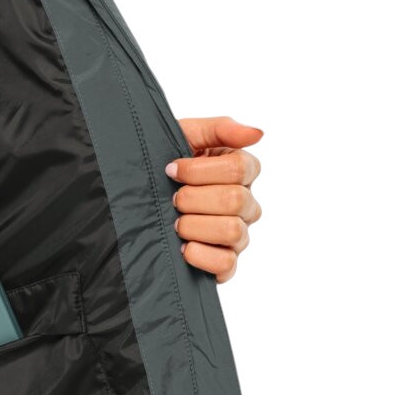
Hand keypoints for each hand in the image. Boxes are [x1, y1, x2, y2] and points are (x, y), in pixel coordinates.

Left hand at [165, 116, 262, 282]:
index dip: (200, 170)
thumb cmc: (164, 165)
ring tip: (175, 223)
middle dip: (193, 198)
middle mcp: (246, 204)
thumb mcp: (185, 135)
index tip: (172, 169)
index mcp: (242, 172)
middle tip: (173, 199)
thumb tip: (257, 133)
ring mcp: (239, 235)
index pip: (240, 168)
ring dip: (195, 225)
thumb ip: (220, 129)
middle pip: (235, 200)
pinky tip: (183, 248)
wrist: (137, 196)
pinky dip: (202, 256)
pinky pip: (227, 265)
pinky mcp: (225, 263)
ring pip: (233, 231)